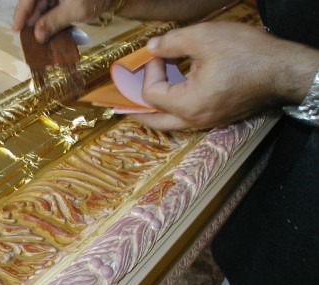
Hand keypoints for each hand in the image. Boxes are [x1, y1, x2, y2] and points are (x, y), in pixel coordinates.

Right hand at [12, 0, 116, 42]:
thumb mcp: (74, 10)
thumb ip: (53, 22)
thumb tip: (38, 36)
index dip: (21, 13)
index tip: (16, 29)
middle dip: (32, 18)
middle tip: (28, 36)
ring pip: (45, 3)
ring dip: (42, 19)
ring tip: (39, 36)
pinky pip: (54, 4)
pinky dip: (52, 16)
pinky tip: (49, 29)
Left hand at [131, 22, 318, 130]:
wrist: (285, 70)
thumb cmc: (247, 54)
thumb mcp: (205, 38)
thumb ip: (172, 43)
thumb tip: (151, 48)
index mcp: (188, 104)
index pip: (152, 94)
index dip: (150, 72)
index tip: (159, 54)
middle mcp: (195, 120)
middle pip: (155, 122)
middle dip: (137, 111)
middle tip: (122, 107)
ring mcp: (207, 122)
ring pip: (171, 123)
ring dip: (155, 111)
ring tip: (142, 102)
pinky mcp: (217, 117)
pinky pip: (187, 119)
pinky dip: (173, 109)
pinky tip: (172, 96)